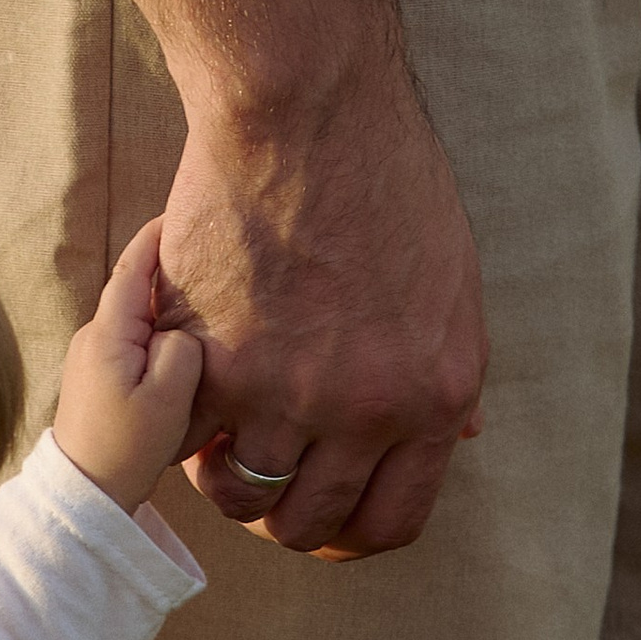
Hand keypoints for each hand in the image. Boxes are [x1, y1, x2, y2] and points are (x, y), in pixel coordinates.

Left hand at [51, 218, 207, 511]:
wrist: (83, 496)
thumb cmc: (125, 449)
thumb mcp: (169, 399)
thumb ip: (183, 349)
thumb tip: (185, 330)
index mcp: (108, 332)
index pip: (135, 265)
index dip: (159, 232)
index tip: (184, 205)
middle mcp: (94, 337)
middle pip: (141, 290)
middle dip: (173, 271)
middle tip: (212, 250)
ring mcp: (94, 357)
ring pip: (142, 320)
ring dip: (170, 311)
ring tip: (209, 301)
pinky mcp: (99, 379)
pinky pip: (137, 344)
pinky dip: (162, 338)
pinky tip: (187, 352)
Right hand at [161, 70, 486, 557]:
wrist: (311, 107)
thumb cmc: (385, 176)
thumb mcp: (454, 283)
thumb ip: (449, 370)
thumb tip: (464, 436)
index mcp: (435, 396)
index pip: (390, 521)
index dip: (345, 532)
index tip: (316, 509)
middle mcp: (366, 411)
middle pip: (307, 523)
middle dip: (277, 511)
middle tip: (253, 468)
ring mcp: (287, 393)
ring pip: (238, 492)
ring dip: (219, 471)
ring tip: (214, 425)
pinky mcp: (214, 359)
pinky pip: (182, 437)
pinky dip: (176, 422)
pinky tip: (182, 382)